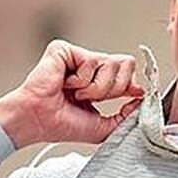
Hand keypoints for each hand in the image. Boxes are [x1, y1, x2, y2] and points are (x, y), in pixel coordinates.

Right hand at [0, 39, 144, 147]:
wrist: (36, 120)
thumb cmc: (59, 125)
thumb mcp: (101, 128)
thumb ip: (125, 117)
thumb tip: (141, 99)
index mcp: (97, 83)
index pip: (127, 74)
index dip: (134, 83)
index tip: (136, 94)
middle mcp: (89, 67)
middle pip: (126, 64)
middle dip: (113, 89)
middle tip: (91, 99)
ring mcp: (77, 57)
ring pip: (112, 62)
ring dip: (97, 87)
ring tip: (76, 94)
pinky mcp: (65, 50)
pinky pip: (92, 60)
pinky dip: (82, 79)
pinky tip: (65, 84)